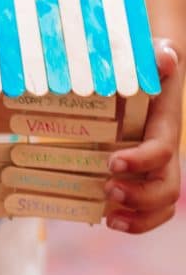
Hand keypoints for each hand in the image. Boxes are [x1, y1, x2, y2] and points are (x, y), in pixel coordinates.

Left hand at [105, 40, 182, 233]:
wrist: (146, 72)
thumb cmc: (145, 64)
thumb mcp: (150, 55)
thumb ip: (159, 57)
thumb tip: (166, 58)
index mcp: (164, 125)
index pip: (162, 150)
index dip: (142, 160)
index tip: (113, 162)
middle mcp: (163, 151)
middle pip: (168, 186)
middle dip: (141, 196)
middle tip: (108, 189)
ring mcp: (152, 167)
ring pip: (162, 204)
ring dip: (139, 218)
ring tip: (110, 218)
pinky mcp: (138, 174)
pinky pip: (147, 207)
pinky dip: (133, 219)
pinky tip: (107, 218)